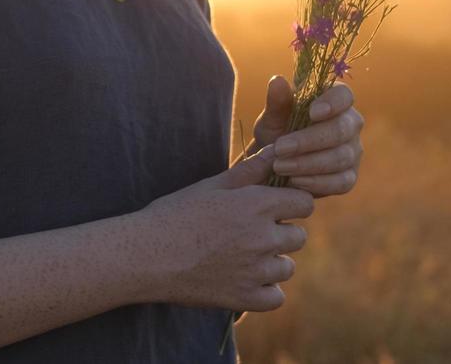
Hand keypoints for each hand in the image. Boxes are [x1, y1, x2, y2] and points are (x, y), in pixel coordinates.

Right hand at [133, 144, 313, 312]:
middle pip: (298, 237)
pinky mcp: (245, 298)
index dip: (292, 204)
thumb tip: (277, 150)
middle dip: (281, 233)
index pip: (305, 203)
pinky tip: (246, 280)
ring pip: (287, 268)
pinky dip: (265, 291)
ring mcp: (255, 271)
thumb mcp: (212, 186)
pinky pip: (276, 297)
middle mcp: (262, 238)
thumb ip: (250, 171)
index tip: (276, 208)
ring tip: (244, 257)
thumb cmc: (175, 214)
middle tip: (251, 234)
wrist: (145, 255)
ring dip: (272, 263)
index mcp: (255, 205)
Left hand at [241, 75, 363, 198]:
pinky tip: (295, 182)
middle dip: (309, 140)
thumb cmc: (278, 132)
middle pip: (342, 129)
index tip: (311, 113)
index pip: (344, 95)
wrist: (277, 164)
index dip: (332, 103)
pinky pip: (342, 182)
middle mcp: (350, 124)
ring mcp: (353, 151)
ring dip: (308, 163)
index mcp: (335, 100)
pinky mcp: (349, 177)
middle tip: (280, 148)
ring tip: (280, 166)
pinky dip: (317, 183)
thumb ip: (277, 102)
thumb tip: (277, 81)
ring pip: (341, 157)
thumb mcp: (272, 118)